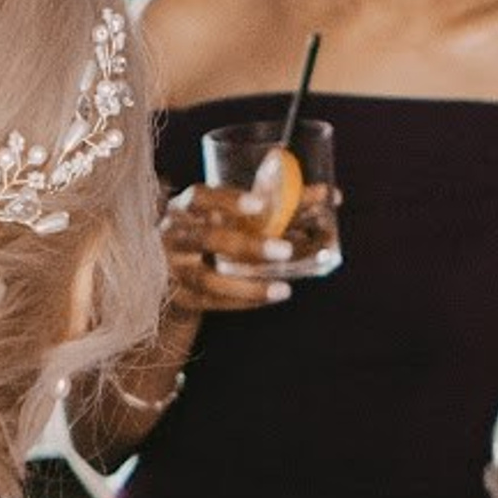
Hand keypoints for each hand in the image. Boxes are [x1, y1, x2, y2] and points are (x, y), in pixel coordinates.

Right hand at [159, 184, 292, 316]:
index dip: (227, 200)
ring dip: (247, 286)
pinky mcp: (179, 298)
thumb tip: (326, 194)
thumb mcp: (231, 217)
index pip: (199, 197)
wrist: (171, 275)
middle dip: (246, 245)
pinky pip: (211, 302)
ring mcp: (172, 270)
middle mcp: (173, 236)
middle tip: (284, 250)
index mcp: (185, 209)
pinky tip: (269, 298)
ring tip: (283, 289)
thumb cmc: (213, 235)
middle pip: (205, 238)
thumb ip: (275, 206)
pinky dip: (242, 301)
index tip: (260, 204)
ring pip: (207, 280)